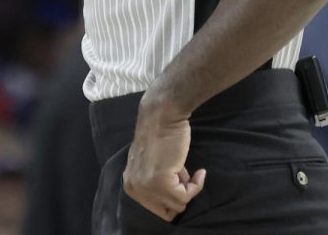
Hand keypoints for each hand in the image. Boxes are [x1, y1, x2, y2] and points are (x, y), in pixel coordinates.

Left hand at [122, 97, 205, 220]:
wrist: (162, 116)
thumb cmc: (160, 136)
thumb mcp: (151, 165)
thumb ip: (155, 182)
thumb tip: (173, 200)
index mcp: (130, 184)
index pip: (155, 209)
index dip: (171, 199)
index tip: (180, 184)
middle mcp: (134, 188)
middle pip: (166, 212)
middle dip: (179, 196)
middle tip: (184, 177)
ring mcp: (146, 186)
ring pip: (178, 205)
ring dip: (188, 189)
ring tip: (185, 170)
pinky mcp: (161, 181)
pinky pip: (185, 196)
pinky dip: (196, 186)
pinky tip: (198, 172)